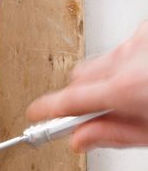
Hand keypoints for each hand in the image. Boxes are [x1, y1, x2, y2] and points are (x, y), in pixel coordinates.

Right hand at [27, 21, 147, 151]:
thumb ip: (114, 134)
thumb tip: (80, 138)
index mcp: (127, 88)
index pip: (68, 100)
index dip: (45, 109)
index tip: (34, 114)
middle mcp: (128, 59)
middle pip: (79, 78)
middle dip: (79, 96)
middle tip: (90, 114)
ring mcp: (137, 41)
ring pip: (98, 62)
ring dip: (103, 79)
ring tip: (127, 95)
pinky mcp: (144, 32)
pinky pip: (119, 48)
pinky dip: (123, 63)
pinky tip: (139, 76)